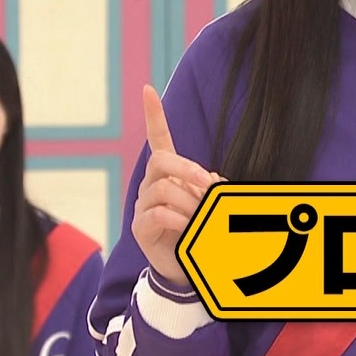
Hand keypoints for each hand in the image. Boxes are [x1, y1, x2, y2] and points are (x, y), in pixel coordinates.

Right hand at [133, 84, 222, 288]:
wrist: (184, 266)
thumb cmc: (199, 228)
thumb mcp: (212, 203)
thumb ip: (213, 187)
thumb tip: (216, 181)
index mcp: (169, 173)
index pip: (158, 138)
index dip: (153, 115)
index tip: (148, 89)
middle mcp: (152, 184)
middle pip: (160, 159)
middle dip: (187, 168)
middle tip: (208, 185)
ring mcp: (143, 204)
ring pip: (163, 189)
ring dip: (188, 201)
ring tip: (200, 217)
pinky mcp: (140, 226)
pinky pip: (158, 213)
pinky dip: (178, 218)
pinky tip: (187, 227)